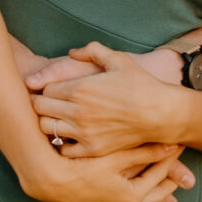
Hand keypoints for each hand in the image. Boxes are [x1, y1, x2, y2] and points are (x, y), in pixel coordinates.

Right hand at [27, 143, 195, 201]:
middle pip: (156, 192)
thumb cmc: (82, 166)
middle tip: (181, 167)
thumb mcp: (116, 157)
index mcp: (134, 195)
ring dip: (152, 186)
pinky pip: (123, 201)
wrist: (48, 181)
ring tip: (162, 177)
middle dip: (169, 178)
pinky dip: (133, 191)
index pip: (161, 174)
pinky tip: (133, 186)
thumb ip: (145, 152)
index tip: (179, 144)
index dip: (171, 157)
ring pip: (140, 199)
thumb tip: (172, 146)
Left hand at [34, 43, 191, 154]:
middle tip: (52, 105)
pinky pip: (64, 149)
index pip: (44, 90)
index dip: (46, 89)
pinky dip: (64, 143)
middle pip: (40, 109)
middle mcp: (77, 111)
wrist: (161, 113)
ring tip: (60, 120)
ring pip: (47, 129)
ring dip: (50, 123)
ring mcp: (84, 132)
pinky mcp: (92, 149)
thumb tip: (73, 53)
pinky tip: (73, 136)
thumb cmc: (141, 84)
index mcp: (80, 88)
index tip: (53, 91)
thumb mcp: (119, 60)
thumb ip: (93, 52)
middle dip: (42, 105)